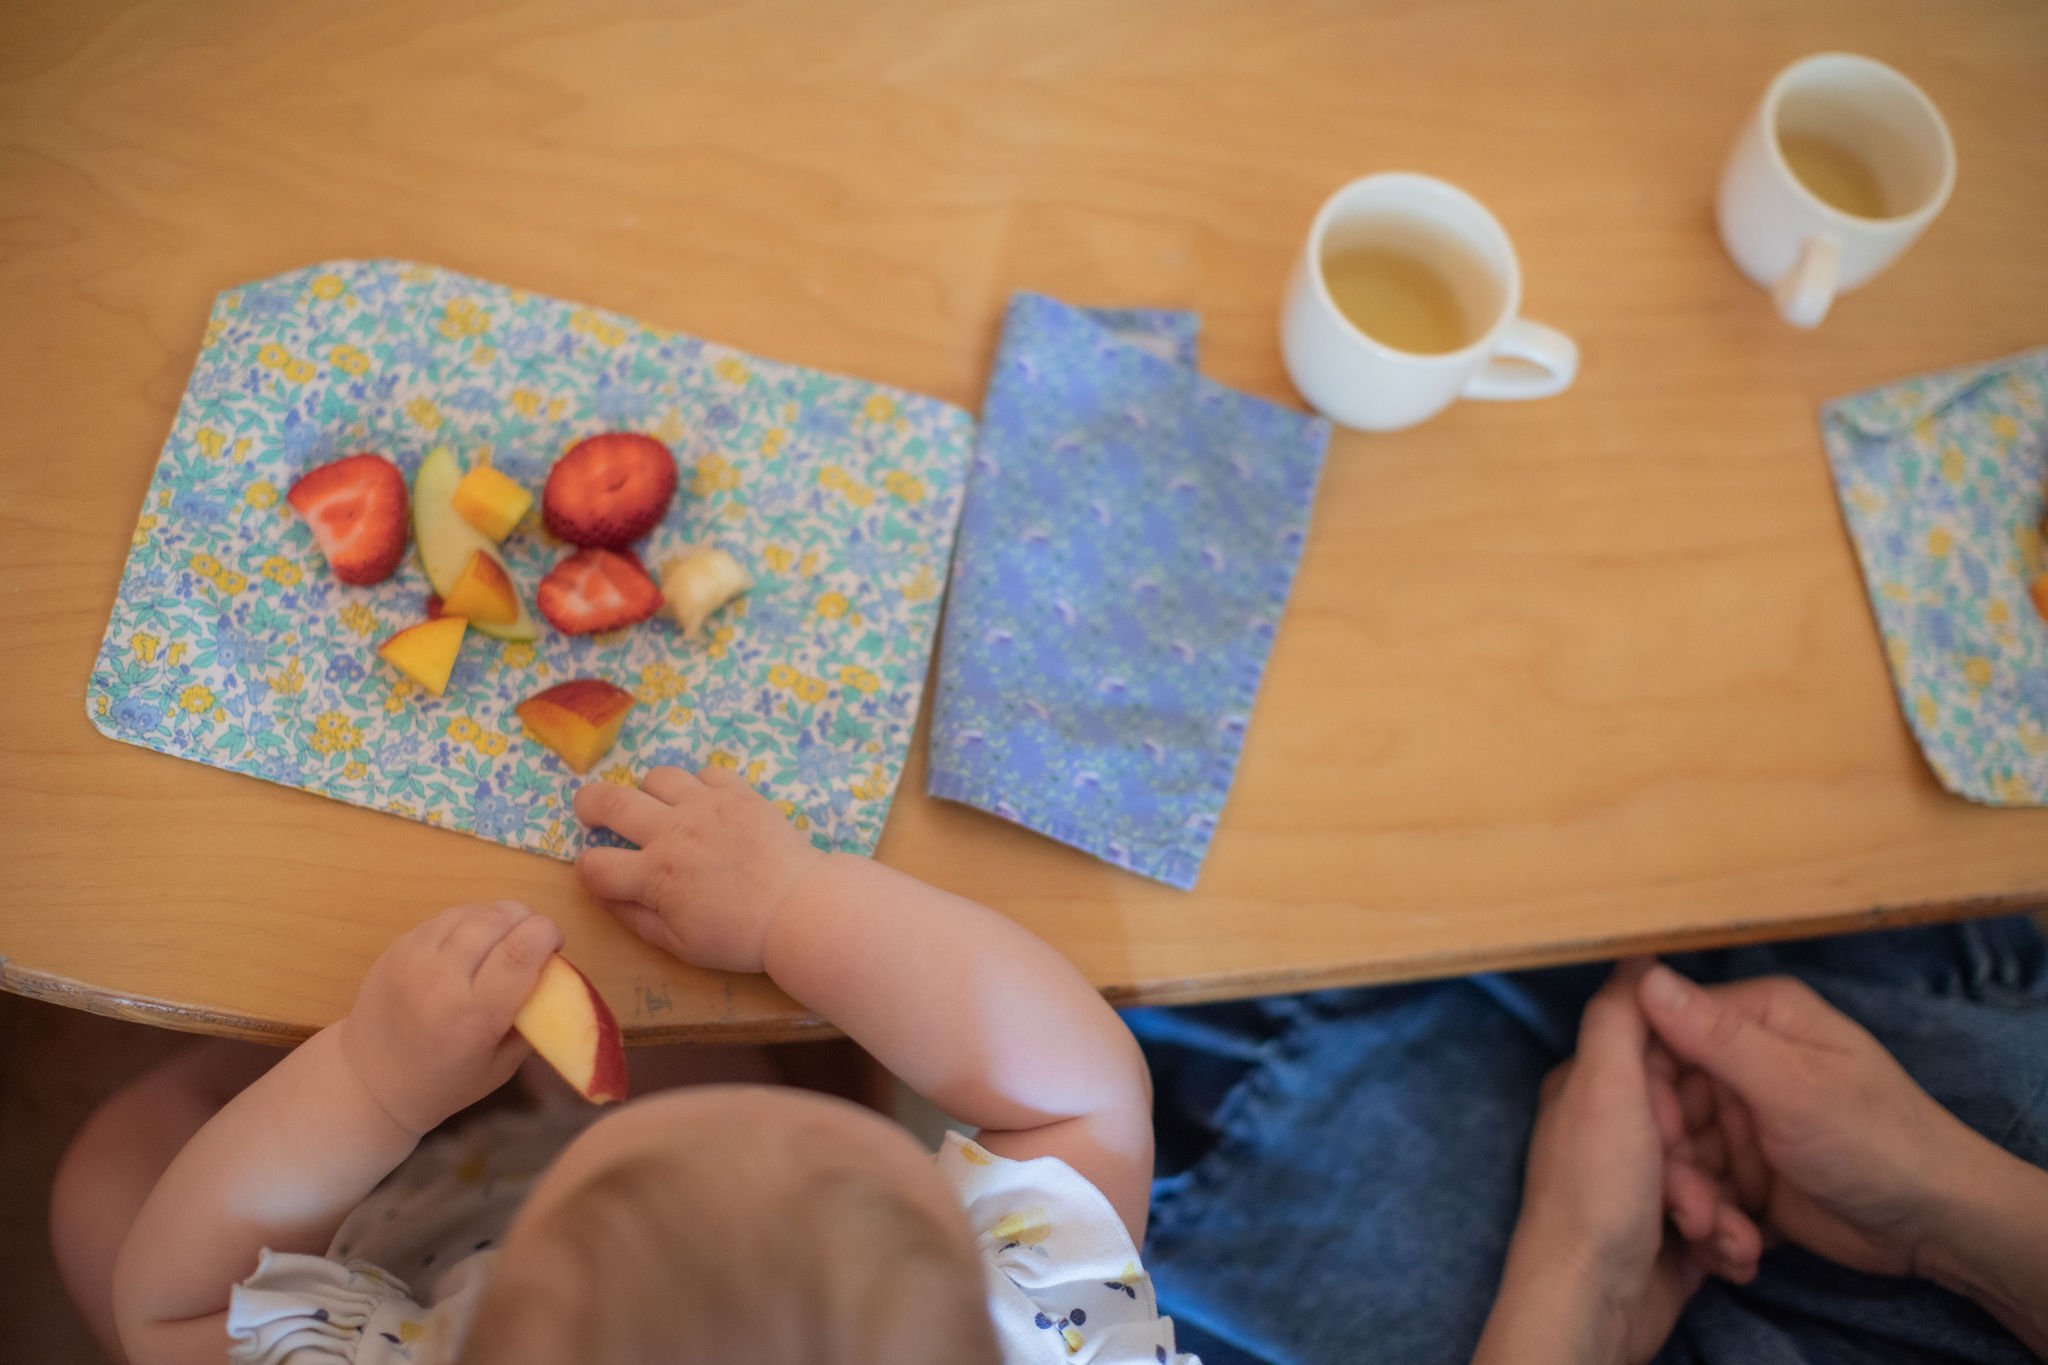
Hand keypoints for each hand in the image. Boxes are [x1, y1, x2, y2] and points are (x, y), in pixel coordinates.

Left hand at [340, 902, 560, 1135]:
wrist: (369, 1081)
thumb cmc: (444, 1083)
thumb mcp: (501, 1066)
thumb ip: (532, 1019)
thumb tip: (555, 975)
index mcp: (474, 1015)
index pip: (523, 950)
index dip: (548, 933)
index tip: (555, 944)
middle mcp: (442, 980)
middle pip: (499, 919)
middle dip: (527, 920)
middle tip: (533, 939)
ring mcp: (414, 959)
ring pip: (472, 911)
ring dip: (498, 918)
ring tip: (503, 939)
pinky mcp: (397, 948)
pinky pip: (446, 917)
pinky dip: (469, 923)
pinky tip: (472, 943)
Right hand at [572, 767, 824, 972]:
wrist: (800, 909)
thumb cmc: (738, 935)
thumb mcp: (679, 944)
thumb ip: (635, 918)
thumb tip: (602, 896)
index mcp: (654, 875)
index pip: (595, 865)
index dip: (587, 871)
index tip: (599, 874)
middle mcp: (673, 831)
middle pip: (610, 801)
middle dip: (589, 804)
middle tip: (590, 811)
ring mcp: (706, 805)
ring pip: (658, 777)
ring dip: (650, 792)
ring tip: (661, 809)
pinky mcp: (738, 792)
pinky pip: (706, 773)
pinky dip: (700, 786)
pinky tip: (708, 806)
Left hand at [1478, 962, 1709, 1364]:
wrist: (1594, 1304)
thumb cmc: (1596, 1193)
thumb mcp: (1605, 1086)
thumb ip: (1619, 1018)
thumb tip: (1636, 951)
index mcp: (1593, 1088)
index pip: (1668, 1058)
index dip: (1701, 1080)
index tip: (1717, 1101)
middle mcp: (1615, 1133)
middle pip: (1703, 1121)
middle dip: (1723, 1158)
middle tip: (1701, 1190)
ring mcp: (1642, 1188)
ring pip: (1720, 1176)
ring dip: (1728, 1208)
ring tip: (1708, 1233)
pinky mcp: (1669, 1238)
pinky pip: (1721, 1224)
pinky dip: (1728, 1242)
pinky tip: (1722, 1259)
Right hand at [1638, 964, 1985, 1280]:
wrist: (1938, 1226)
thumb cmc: (1876, 1142)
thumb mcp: (1792, 1087)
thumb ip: (1716, 1036)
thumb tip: (1644, 975)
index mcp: (1757, 1018)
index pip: (1663, 1030)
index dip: (1646, 1083)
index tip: (1647, 1135)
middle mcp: (1743, 1060)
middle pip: (1665, 1099)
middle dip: (1669, 1158)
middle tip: (1690, 1209)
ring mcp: (1744, 1116)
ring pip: (1678, 1150)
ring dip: (1692, 1199)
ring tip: (1719, 1237)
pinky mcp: (1747, 1168)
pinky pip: (1703, 1186)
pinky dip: (1712, 1219)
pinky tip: (1735, 1246)